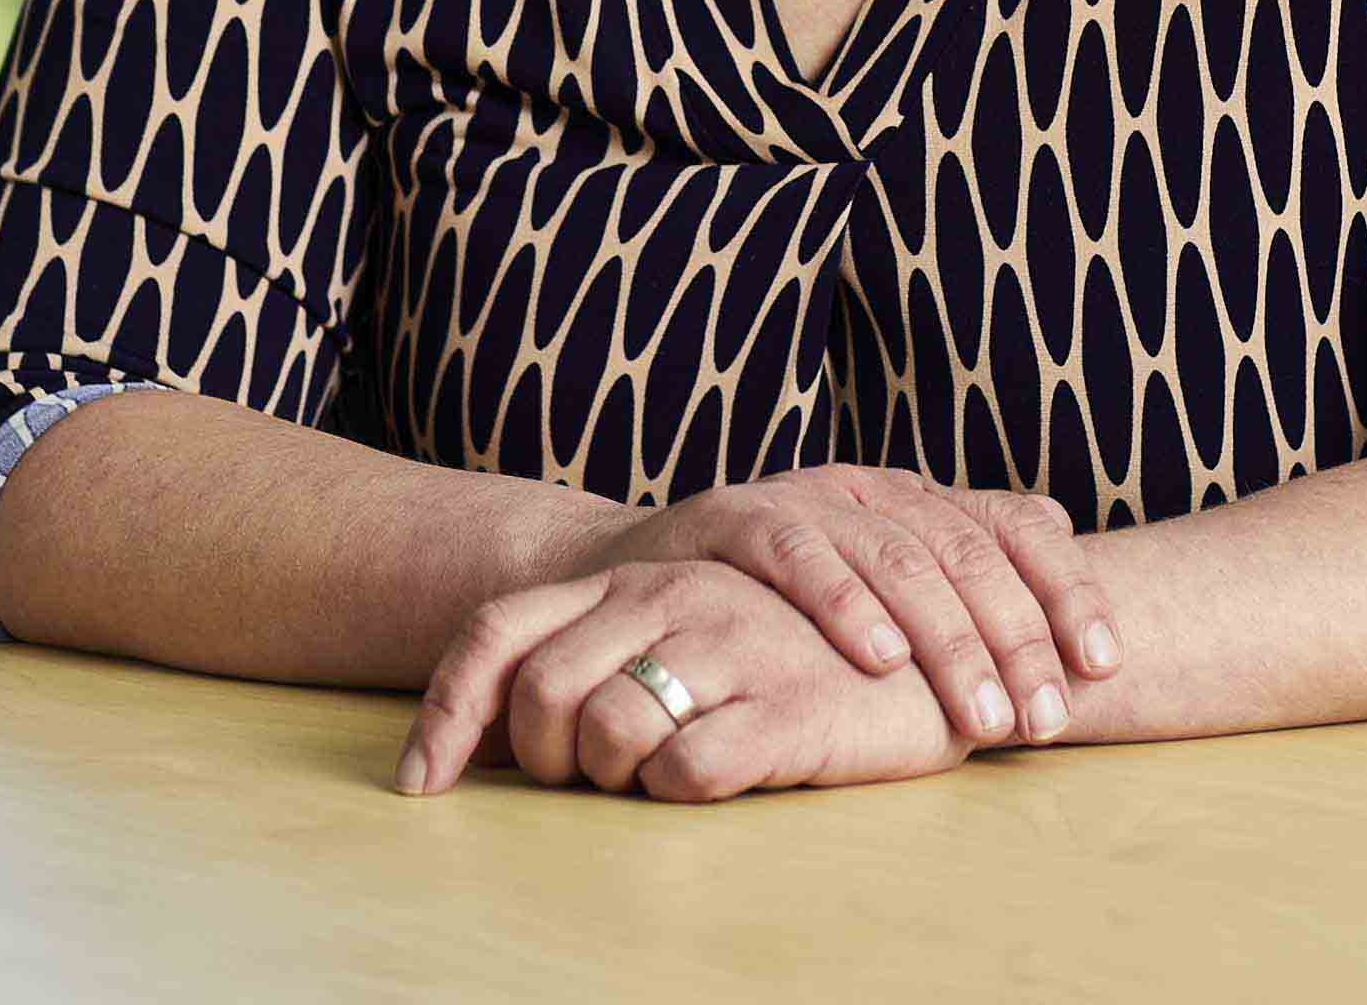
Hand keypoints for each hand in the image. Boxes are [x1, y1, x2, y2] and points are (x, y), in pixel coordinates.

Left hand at [394, 558, 987, 801]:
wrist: (946, 646)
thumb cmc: (806, 651)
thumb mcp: (701, 625)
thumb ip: (615, 650)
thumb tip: (517, 731)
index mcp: (639, 576)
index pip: (496, 632)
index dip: (444, 714)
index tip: (420, 789)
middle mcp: (672, 597)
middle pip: (542, 697)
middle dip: (547, 763)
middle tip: (594, 784)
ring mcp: (731, 646)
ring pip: (606, 733)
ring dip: (614, 782)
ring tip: (663, 777)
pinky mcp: (788, 707)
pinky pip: (686, 770)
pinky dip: (680, 790)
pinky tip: (717, 781)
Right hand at [550, 462, 1119, 751]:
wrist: (640, 575)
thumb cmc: (776, 599)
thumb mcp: (877, 576)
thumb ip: (959, 559)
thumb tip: (1062, 530)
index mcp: (917, 498)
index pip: (1017, 527)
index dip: (1067, 589)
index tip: (1106, 663)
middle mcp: (870, 488)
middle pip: (967, 554)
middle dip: (1018, 640)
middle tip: (1049, 719)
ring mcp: (802, 496)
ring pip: (896, 559)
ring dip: (949, 641)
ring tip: (985, 715)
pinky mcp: (732, 516)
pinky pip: (797, 555)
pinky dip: (843, 604)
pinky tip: (880, 659)